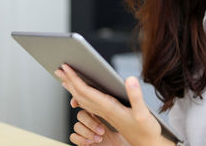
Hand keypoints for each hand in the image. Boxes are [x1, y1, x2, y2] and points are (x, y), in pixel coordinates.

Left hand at [55, 64, 173, 145]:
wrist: (146, 144)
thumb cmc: (145, 130)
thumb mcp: (143, 113)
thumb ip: (136, 96)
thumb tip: (129, 79)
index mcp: (109, 107)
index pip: (85, 91)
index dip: (74, 79)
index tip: (66, 68)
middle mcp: (103, 110)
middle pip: (79, 94)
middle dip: (69, 81)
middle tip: (58, 68)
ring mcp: (104, 113)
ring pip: (82, 99)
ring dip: (72, 88)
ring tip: (65, 78)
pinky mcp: (108, 114)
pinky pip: (89, 104)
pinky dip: (81, 95)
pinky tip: (79, 93)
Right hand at [69, 107, 129, 145]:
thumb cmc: (125, 139)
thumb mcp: (123, 121)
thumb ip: (116, 111)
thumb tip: (117, 99)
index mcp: (101, 113)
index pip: (88, 103)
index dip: (81, 101)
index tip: (79, 103)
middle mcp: (93, 121)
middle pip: (81, 114)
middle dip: (90, 122)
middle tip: (102, 130)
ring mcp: (87, 131)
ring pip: (77, 125)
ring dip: (87, 132)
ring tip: (99, 138)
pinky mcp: (82, 141)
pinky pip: (73, 136)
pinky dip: (80, 139)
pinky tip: (90, 142)